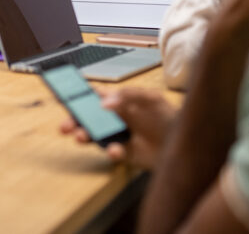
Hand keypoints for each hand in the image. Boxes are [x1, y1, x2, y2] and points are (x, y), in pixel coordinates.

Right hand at [59, 87, 176, 168]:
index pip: (94, 96)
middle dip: (74, 121)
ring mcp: (118, 136)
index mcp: (119, 102)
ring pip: (95, 136)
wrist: (184, 142)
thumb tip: (104, 103)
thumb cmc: (168, 116)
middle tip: (64, 126)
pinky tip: (115, 150)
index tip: (64, 95)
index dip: (79, 95)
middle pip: (89, 118)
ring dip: (85, 136)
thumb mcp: (150, 99)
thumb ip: (128, 96)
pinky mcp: (125, 153)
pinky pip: (111, 152)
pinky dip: (110, 151)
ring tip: (80, 137)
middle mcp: (115, 118)